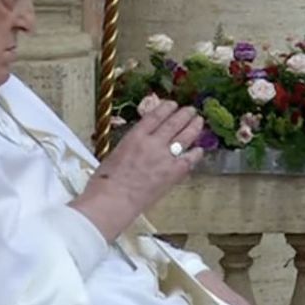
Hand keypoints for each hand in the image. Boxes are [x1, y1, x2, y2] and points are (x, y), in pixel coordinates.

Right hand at [73, 101, 203, 240]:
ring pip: (184, 137)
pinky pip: (189, 159)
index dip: (166, 108)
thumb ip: (131, 147)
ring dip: (193, 127)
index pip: (155, 116)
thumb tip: (140, 146)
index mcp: (135, 136)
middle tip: (190, 110)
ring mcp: (165, 157)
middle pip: (173, 123)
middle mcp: (152, 143)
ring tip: (198, 121)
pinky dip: (196, 153)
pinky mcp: (173, 173)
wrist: (113, 201)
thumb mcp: (115, 155)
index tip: (172, 104)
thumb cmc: (106, 182)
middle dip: (183, 114)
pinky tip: (199, 149)